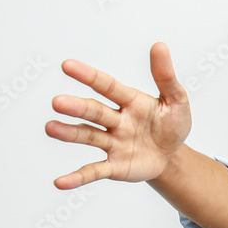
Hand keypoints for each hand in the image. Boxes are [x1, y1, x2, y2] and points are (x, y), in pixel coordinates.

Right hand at [45, 42, 191, 188]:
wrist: (173, 156)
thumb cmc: (172, 124)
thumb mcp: (176, 100)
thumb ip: (166, 77)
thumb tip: (159, 45)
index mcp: (130, 101)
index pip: (108, 86)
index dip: (89, 76)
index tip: (67, 65)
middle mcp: (116, 121)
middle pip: (95, 112)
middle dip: (77, 107)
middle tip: (58, 102)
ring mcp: (113, 144)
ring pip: (89, 136)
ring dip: (70, 133)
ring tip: (51, 128)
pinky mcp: (114, 166)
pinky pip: (94, 171)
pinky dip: (77, 178)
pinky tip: (60, 182)